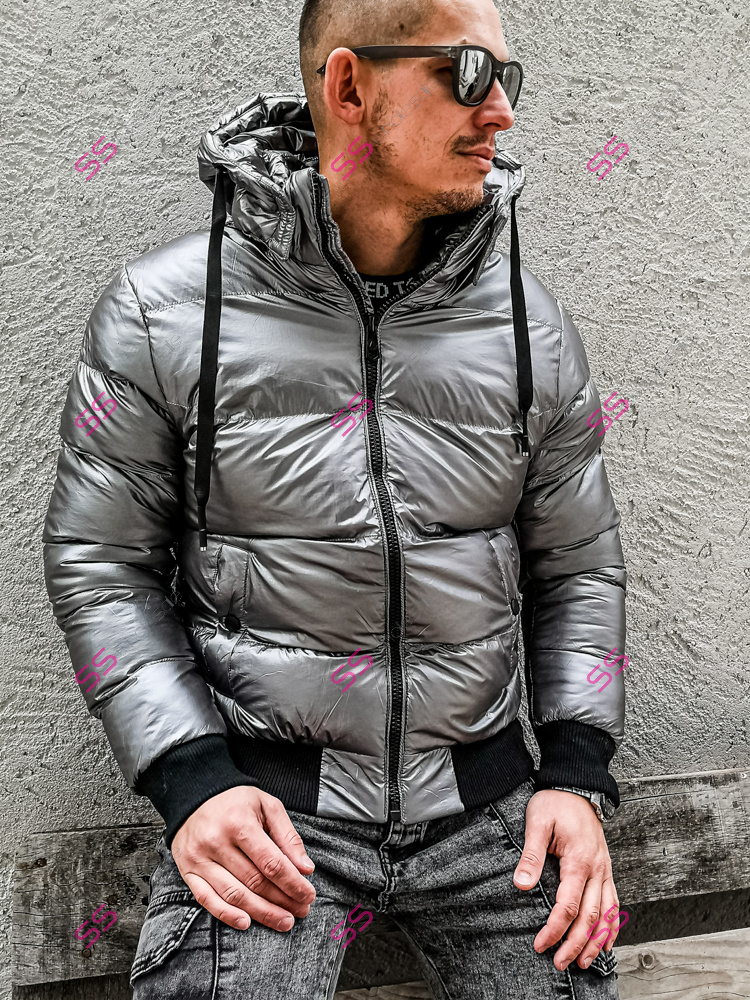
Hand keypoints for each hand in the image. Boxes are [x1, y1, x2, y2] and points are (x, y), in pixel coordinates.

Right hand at [171, 786, 315, 932]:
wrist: (196, 796)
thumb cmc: (237, 802)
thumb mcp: (267, 806)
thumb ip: (288, 836)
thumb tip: (305, 868)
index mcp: (239, 822)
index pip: (271, 863)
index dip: (293, 883)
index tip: (308, 895)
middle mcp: (216, 842)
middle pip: (254, 882)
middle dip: (282, 901)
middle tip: (300, 911)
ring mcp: (199, 859)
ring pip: (234, 895)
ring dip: (261, 913)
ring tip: (283, 921)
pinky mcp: (188, 871)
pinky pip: (207, 900)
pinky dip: (227, 915)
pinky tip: (246, 922)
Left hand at [513, 789, 618, 970]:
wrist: (577, 786)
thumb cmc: (556, 802)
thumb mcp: (538, 822)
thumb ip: (531, 855)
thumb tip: (521, 885)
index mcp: (579, 860)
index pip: (568, 905)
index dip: (555, 929)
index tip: (541, 944)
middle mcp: (597, 869)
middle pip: (590, 918)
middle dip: (575, 944)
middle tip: (559, 963)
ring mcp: (604, 870)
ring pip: (607, 915)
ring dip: (597, 942)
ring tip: (584, 963)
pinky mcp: (606, 870)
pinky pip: (614, 903)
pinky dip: (612, 926)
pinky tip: (606, 942)